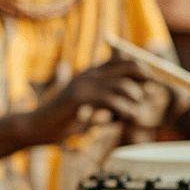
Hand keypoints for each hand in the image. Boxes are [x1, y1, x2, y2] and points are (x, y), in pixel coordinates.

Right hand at [30, 59, 156, 141]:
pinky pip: (112, 101)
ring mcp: (84, 83)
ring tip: (132, 115)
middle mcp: (89, 73)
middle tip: (148, 97)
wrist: (37, 128)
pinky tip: (123, 119)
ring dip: (134, 101)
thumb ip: (108, 104)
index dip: (142, 71)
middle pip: (129, 67)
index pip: (124, 61)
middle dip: (145, 80)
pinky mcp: (80, 97)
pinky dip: (124, 111)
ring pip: (123, 86)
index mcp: (91, 73)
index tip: (152, 84)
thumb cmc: (63, 122)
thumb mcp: (90, 110)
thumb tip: (136, 102)